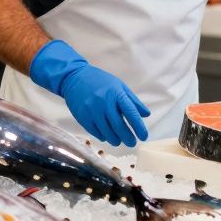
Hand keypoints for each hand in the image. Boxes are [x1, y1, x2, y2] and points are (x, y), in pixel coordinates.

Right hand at [29, 40, 149, 146]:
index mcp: (116, 93)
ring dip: (116, 140)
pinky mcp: (83, 117)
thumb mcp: (119, 86)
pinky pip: (95, 132)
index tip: (144, 136)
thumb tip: (146, 115)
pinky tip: (107, 136)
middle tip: (132, 143)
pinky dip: (103, 136)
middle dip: (128, 137)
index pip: (131, 113)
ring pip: (107, 132)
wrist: (74, 78)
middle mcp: (104, 102)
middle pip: (119, 126)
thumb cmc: (100, 81)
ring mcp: (92, 111)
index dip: (138, 127)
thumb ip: (133, 101)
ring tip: (119, 141)